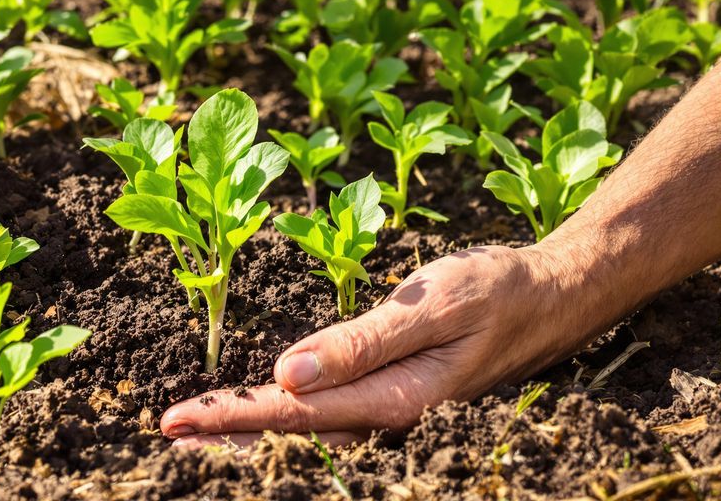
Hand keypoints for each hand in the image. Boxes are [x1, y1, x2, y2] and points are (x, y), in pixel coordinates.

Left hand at [160, 245, 585, 446]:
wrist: (551, 297)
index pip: (294, 414)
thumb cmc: (495, 293)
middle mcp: (386, 412)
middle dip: (228, 427)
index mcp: (393, 398)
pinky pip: (328, 406)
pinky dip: (285, 406)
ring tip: (199, 424)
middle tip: (169, 428)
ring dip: (251, 421)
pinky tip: (262, 400)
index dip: (231, 416)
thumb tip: (289, 374)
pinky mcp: (392, 388)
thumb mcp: (430, 308)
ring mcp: (389, 403)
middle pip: (292, 428)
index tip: (177, 421)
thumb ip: (360, 343)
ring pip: (307, 422)